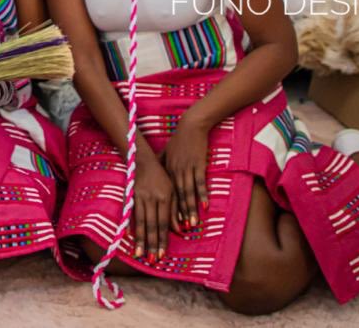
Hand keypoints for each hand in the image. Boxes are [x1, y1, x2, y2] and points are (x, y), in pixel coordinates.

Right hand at [132, 154, 175, 262]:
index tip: (161, 254)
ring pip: (140, 221)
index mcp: (165, 197)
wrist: (142, 160)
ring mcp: (139, 196)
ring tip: (139, 253)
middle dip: (151, 243)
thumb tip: (180, 230)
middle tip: (151, 259)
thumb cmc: (160, 176)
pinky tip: (129, 236)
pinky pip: (130, 213)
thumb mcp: (172, 190)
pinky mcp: (130, 195)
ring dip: (140, 239)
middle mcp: (152, 198)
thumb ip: (175, 210)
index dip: (162, 239)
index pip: (164, 222)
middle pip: (152, 224)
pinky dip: (130, 225)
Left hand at [160, 114, 210, 231]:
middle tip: (179, 231)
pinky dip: (202, 194)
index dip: (165, 212)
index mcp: (165, 172)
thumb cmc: (178, 141)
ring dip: (189, 209)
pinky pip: (199, 182)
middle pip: (174, 199)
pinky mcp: (197, 164)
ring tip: (191, 224)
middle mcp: (173, 172)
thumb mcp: (165, 153)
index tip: (165, 228)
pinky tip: (205, 206)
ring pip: (186, 193)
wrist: (190, 126)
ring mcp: (185, 169)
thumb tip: (153, 174)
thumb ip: (160, 165)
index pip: (164, 196)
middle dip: (176, 216)